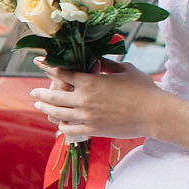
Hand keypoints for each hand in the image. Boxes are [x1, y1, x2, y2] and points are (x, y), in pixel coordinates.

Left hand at [29, 60, 160, 141]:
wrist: (154, 114)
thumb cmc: (143, 88)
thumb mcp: (124, 69)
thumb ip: (106, 64)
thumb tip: (95, 58)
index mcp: (90, 82)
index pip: (61, 73)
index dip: (48, 66)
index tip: (38, 61)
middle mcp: (84, 100)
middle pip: (53, 96)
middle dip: (41, 93)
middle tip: (33, 92)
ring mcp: (86, 117)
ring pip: (58, 114)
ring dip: (46, 109)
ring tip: (40, 107)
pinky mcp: (92, 130)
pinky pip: (69, 130)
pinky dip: (61, 126)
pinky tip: (59, 124)